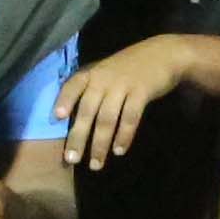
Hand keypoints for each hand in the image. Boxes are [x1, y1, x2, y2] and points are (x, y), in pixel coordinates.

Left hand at [55, 34, 200, 175]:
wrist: (162, 53)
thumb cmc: (128, 67)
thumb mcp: (105, 71)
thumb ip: (90, 89)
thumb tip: (71, 119)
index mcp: (92, 73)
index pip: (73, 86)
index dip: (64, 100)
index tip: (57, 118)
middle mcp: (104, 79)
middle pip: (87, 110)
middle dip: (78, 136)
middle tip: (72, 160)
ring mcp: (123, 85)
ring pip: (107, 119)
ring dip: (100, 144)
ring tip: (96, 164)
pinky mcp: (141, 92)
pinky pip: (130, 118)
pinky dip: (124, 136)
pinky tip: (119, 150)